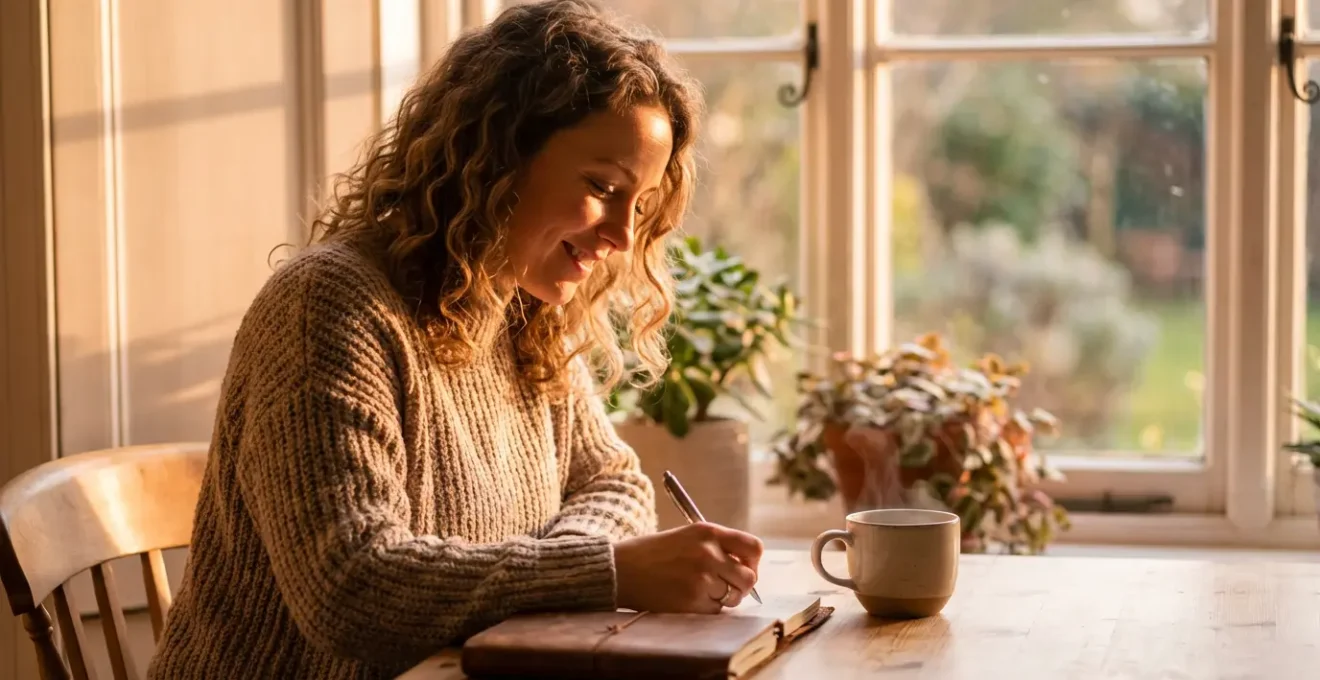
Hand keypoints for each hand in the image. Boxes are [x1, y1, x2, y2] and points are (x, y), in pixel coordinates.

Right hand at [612, 522, 763, 613]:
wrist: (620, 569)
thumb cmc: (653, 553)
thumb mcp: (688, 536)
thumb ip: (718, 547)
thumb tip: (747, 569)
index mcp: (709, 532)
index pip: (754, 547)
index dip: (753, 562)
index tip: (745, 568)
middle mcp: (709, 553)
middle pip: (749, 578)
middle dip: (740, 586)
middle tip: (725, 587)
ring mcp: (701, 579)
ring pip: (733, 598)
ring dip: (722, 599)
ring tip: (699, 590)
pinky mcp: (692, 601)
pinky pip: (715, 611)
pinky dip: (705, 608)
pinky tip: (686, 598)